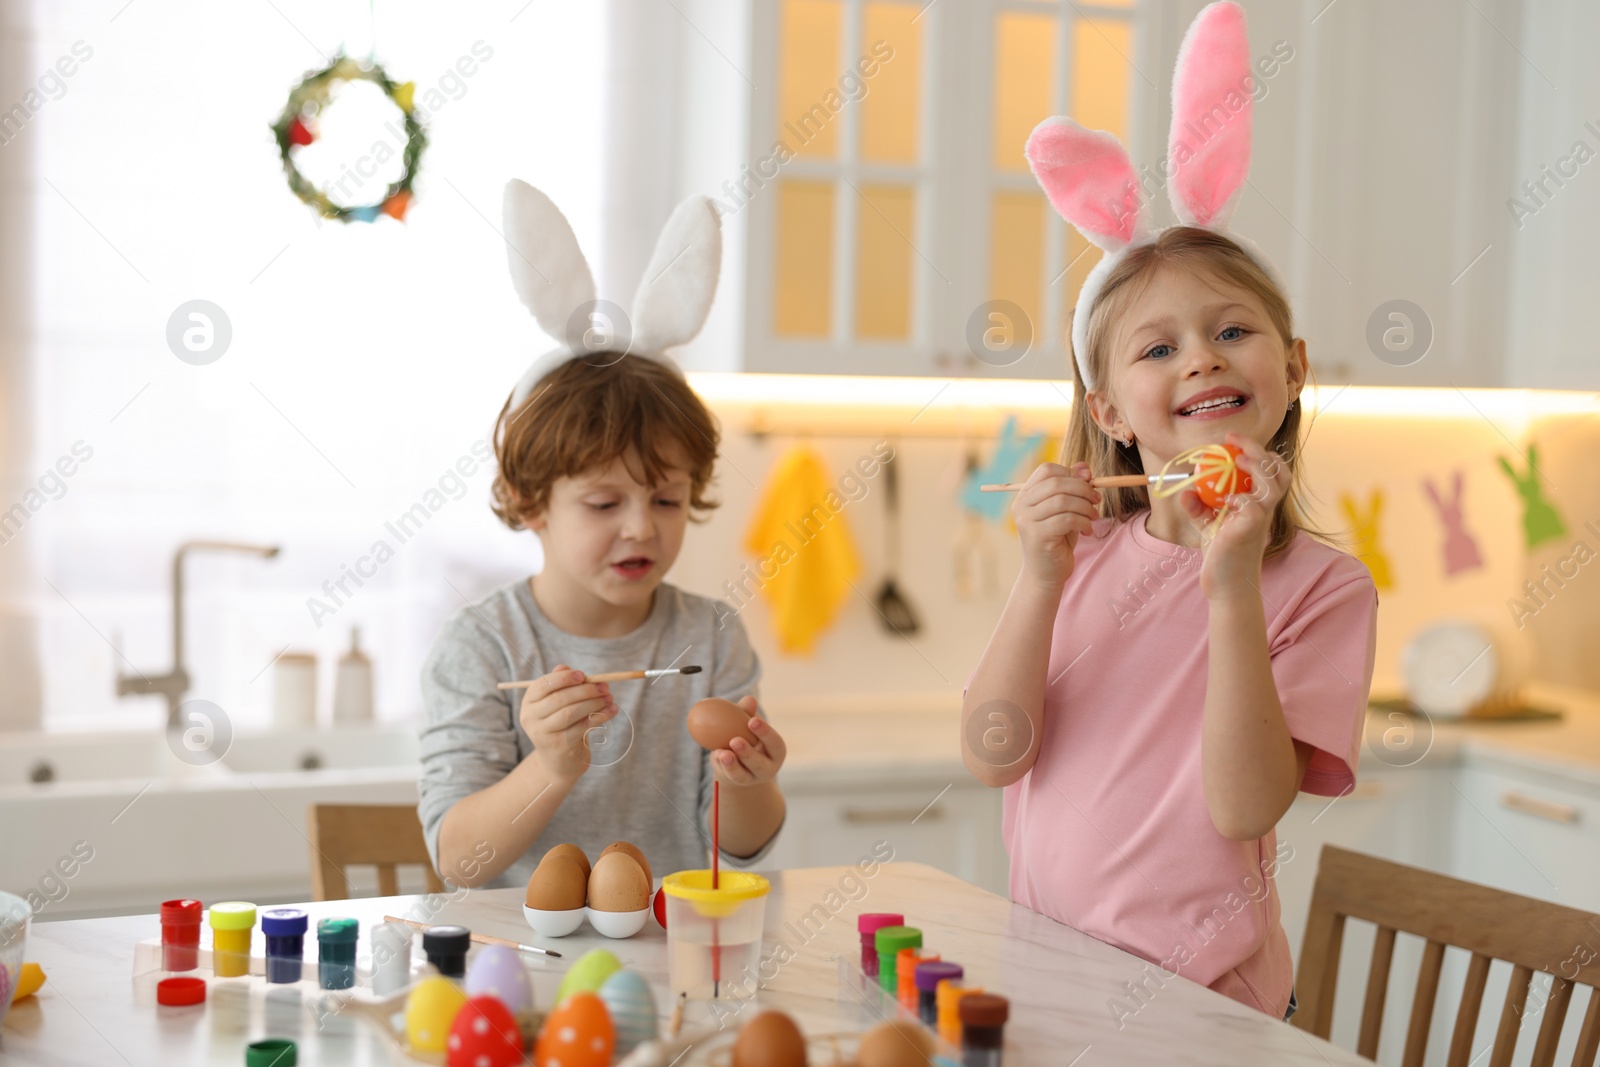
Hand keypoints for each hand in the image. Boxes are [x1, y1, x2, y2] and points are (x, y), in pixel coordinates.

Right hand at [517, 663, 616, 784]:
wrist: (559, 761)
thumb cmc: (560, 724)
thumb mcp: (557, 704)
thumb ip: (560, 684)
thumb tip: (566, 667)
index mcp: (529, 702)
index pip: (543, 685)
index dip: (564, 678)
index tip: (583, 675)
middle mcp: (531, 718)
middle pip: (559, 699)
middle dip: (585, 690)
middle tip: (605, 687)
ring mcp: (543, 734)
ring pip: (571, 713)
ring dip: (594, 703)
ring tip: (610, 698)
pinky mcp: (559, 746)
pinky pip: (582, 727)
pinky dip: (600, 716)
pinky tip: (612, 710)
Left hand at [708, 695, 785, 786]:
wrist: (738, 762)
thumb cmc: (747, 736)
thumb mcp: (748, 725)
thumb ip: (748, 713)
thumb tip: (749, 700)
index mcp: (776, 750)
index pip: (774, 743)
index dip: (765, 732)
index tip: (753, 721)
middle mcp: (768, 768)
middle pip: (760, 763)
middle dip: (748, 753)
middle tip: (735, 740)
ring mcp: (751, 779)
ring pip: (742, 774)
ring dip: (731, 764)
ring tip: (722, 753)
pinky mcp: (736, 784)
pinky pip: (729, 776)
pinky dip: (722, 766)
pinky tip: (716, 755)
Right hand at [1011, 462, 1101, 590]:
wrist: (1046, 574)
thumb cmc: (1057, 540)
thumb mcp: (1066, 510)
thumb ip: (1072, 487)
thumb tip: (1084, 467)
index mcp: (1025, 495)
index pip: (1047, 470)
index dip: (1071, 473)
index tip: (1088, 483)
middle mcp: (1021, 505)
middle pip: (1057, 483)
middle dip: (1083, 489)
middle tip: (1097, 500)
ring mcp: (1027, 520)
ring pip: (1064, 501)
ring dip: (1086, 507)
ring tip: (1093, 518)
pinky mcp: (1037, 536)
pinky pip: (1067, 519)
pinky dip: (1084, 523)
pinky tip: (1087, 531)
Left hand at [1180, 432, 1289, 599]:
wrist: (1224, 585)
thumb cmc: (1220, 552)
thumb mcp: (1207, 524)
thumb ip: (1198, 506)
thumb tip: (1185, 491)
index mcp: (1259, 503)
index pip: (1272, 471)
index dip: (1258, 452)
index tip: (1231, 440)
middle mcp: (1264, 509)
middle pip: (1278, 472)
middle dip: (1258, 450)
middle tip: (1232, 440)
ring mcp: (1260, 520)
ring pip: (1273, 486)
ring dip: (1257, 468)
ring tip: (1237, 459)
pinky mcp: (1249, 531)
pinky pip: (1253, 507)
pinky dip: (1242, 498)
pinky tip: (1227, 502)